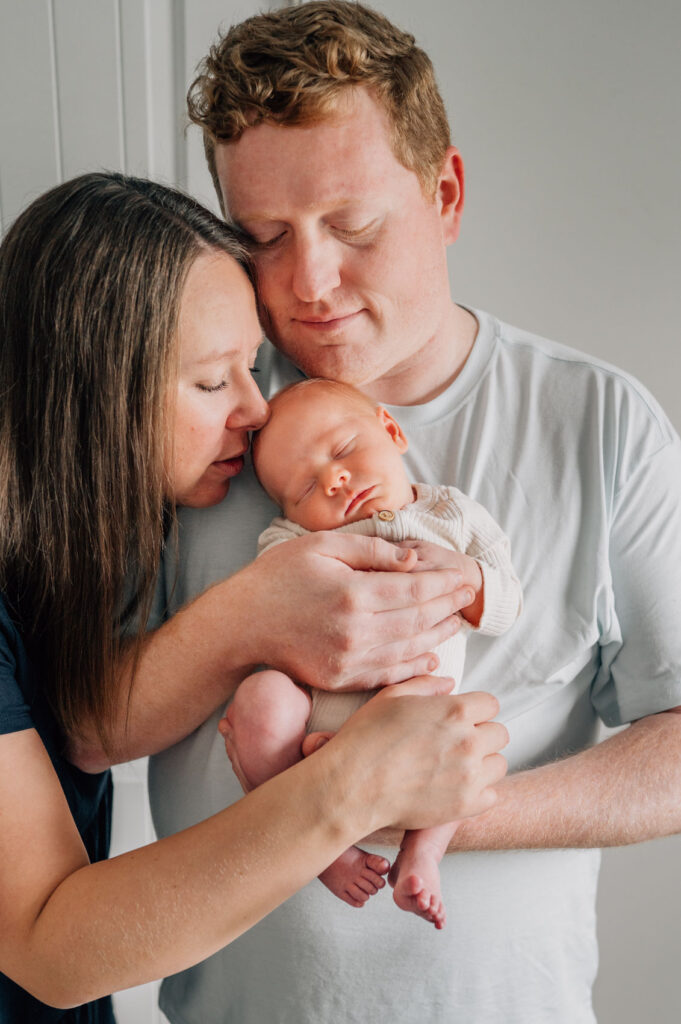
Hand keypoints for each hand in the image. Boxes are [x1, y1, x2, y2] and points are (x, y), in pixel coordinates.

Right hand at [235, 532, 471, 690]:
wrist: (240, 623)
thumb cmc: (278, 576)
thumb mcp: (322, 545)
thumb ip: (371, 550)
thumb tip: (413, 559)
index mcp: (353, 594)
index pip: (414, 588)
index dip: (443, 583)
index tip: (463, 577)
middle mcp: (355, 632)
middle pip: (417, 620)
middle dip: (447, 606)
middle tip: (468, 596)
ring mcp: (348, 660)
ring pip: (408, 649)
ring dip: (437, 636)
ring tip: (456, 622)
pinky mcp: (339, 679)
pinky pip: (386, 674)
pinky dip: (412, 668)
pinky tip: (430, 659)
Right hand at [316, 676, 508, 831]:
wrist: (352, 786)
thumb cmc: (366, 737)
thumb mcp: (391, 697)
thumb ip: (426, 685)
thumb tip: (449, 683)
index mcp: (455, 710)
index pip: (491, 704)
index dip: (475, 709)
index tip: (460, 719)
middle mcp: (469, 742)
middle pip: (499, 733)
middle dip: (481, 735)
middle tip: (455, 743)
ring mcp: (470, 776)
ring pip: (499, 764)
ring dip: (483, 763)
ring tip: (455, 767)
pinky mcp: (466, 805)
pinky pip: (491, 795)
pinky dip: (478, 792)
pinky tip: (454, 788)